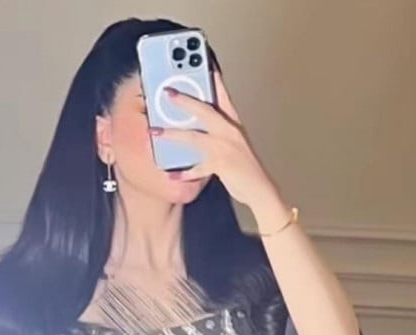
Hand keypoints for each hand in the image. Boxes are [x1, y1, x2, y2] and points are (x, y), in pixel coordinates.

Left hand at [149, 71, 289, 218]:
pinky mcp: (223, 165)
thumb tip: (198, 120)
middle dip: (184, 101)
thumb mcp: (235, 142)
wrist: (260, 190)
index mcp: (233, 123)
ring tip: (155, 132)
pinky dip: (185, 173)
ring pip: (196, 137)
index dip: (211, 79)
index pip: (222, 95)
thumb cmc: (245, 167)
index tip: (200, 62)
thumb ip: (219, 128)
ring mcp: (227, 147)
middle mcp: (231, 131)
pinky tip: (172, 175)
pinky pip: (199, 168)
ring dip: (173, 134)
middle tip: (166, 92)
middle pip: (205, 110)